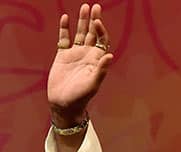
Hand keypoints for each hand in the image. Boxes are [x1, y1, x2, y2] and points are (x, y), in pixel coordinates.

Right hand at [48, 4, 113, 126]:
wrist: (64, 104)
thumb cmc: (81, 97)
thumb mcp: (92, 84)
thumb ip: (101, 70)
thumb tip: (109, 55)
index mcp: (97, 60)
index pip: (102, 41)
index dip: (101, 30)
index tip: (97, 21)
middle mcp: (88, 55)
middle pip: (93, 34)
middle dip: (94, 20)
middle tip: (96, 6)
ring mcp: (75, 54)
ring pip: (80, 33)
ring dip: (82, 21)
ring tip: (84, 7)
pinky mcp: (62, 55)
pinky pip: (64, 39)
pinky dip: (65, 29)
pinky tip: (65, 18)